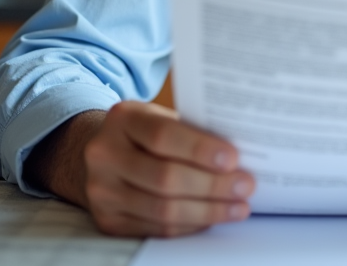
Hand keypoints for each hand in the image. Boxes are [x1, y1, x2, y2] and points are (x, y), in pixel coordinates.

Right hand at [25, 101, 254, 236]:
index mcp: (122, 118)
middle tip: (246, 186)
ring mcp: (101, 190)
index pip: (163, 136)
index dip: (201, 150)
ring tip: (238, 207)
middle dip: (212, 185)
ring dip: (208, 211)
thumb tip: (242, 155)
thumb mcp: (160, 117)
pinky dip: (190, 225)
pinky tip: (213, 218)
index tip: (235, 159)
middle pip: (165, 177)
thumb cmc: (145, 133)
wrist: (101, 153)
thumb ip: (191, 130)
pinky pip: (155, 229)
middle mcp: (104, 154)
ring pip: (162, 209)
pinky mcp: (107, 220)